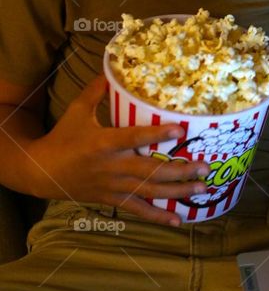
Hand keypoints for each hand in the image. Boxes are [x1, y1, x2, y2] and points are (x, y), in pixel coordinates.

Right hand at [25, 76, 210, 224]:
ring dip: (178, 191)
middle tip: (206, 167)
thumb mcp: (76, 111)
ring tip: (203, 189)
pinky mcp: (112, 199)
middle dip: (180, 170)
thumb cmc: (62, 137)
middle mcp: (112, 166)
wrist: (41, 171)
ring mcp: (113, 186)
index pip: (134, 137)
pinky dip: (158, 217)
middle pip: (151, 170)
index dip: (157, 135)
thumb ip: (95, 91)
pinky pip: (138, 209)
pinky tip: (178, 220)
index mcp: (104, 142)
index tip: (180, 130)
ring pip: (150, 191)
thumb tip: (110, 70)